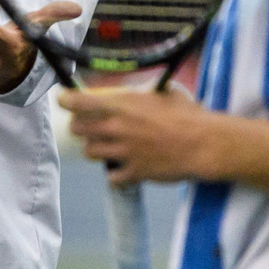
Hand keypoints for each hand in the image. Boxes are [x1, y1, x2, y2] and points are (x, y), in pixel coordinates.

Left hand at [58, 84, 218, 184]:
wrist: (204, 144)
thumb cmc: (188, 115)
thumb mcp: (163, 93)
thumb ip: (141, 93)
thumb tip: (132, 91)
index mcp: (122, 105)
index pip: (77, 102)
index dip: (65, 100)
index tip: (64, 99)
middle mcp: (117, 128)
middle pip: (77, 128)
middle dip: (80, 126)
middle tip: (90, 125)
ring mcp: (123, 152)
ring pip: (89, 152)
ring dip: (96, 148)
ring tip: (108, 145)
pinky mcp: (133, 173)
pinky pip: (111, 177)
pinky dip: (114, 174)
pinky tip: (124, 168)